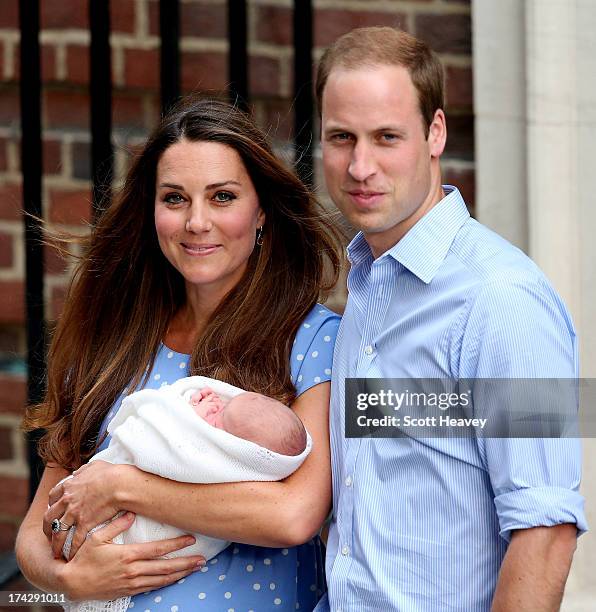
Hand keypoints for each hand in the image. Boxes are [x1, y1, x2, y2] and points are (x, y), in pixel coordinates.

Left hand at [44, 460, 126, 558]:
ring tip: (56, 552)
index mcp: (69, 486)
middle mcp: (67, 500)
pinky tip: (72, 555)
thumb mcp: (94, 466)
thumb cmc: (111, 473)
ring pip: (58, 532)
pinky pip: (75, 540)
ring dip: (56, 544)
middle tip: (50, 535)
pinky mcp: (84, 524)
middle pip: (50, 517)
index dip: (52, 505)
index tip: (55, 510)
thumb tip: (79, 472)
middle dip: (48, 528)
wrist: (119, 484)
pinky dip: (72, 549)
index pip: (53, 497)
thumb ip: (84, 470)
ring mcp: (74, 513)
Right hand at [60, 512, 205, 600]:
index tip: (191, 539)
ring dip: (180, 574)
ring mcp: (131, 583)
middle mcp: (133, 570)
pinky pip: (152, 588)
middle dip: (185, 563)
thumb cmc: (83, 558)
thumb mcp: (97, 537)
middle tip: (202, 559)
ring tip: (195, 569)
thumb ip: (115, 524)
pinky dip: (166, 583)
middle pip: (165, 567)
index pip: (158, 549)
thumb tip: (132, 513)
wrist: (71, 583)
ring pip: (161, 580)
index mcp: (128, 554)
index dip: (177, 544)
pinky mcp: (128, 591)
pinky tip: (175, 579)